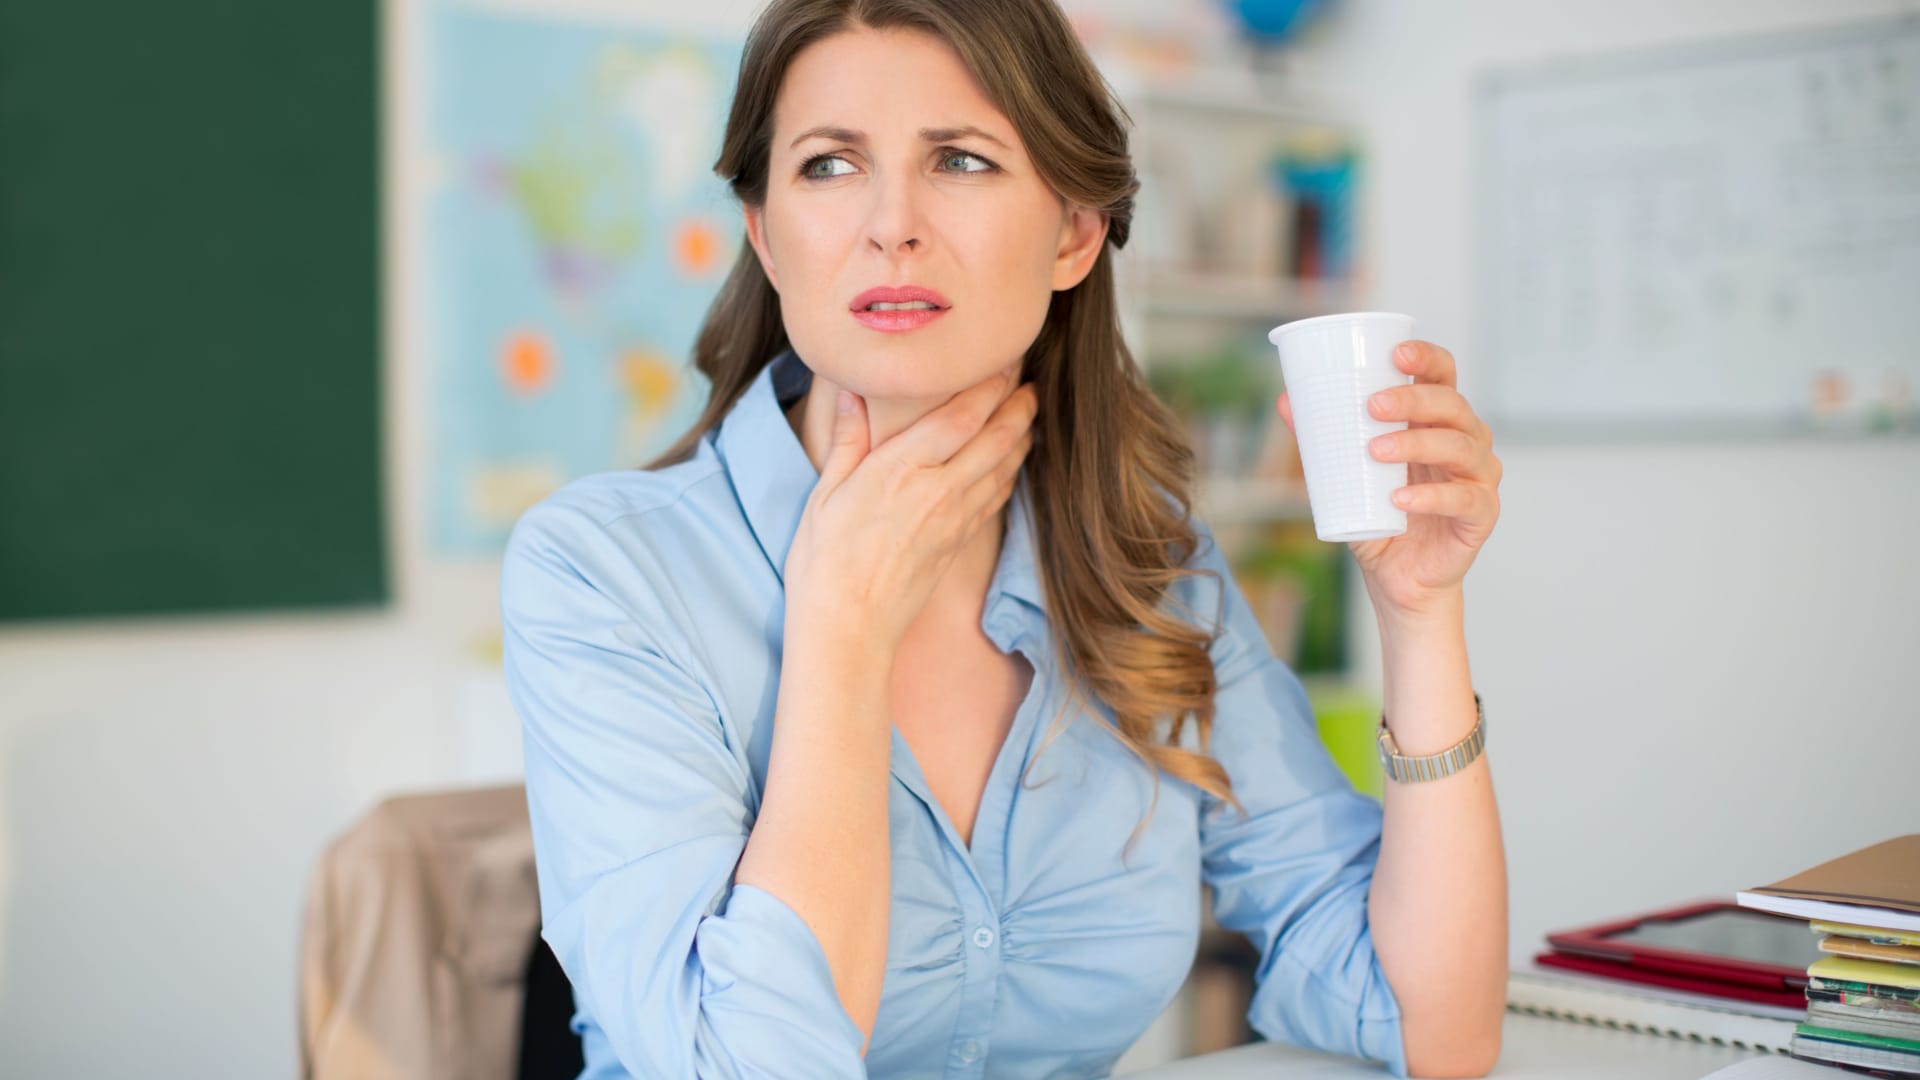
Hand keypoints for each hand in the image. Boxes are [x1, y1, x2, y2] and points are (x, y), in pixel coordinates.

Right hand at [784, 366, 1037, 652]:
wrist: (848, 628)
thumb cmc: (824, 563)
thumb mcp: (824, 494)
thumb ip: (847, 440)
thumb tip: (848, 392)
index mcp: (902, 469)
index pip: (961, 415)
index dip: (990, 384)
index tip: (1004, 358)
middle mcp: (938, 490)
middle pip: (996, 438)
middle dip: (1019, 405)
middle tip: (1031, 380)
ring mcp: (954, 519)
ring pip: (1003, 468)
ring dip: (1022, 437)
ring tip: (1030, 411)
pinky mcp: (959, 543)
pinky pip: (994, 498)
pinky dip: (1009, 473)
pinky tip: (1011, 461)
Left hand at [1277, 340, 1501, 620]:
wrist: (1397, 579)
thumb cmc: (1377, 518)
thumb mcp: (1343, 475)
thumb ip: (1320, 439)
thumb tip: (1286, 401)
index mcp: (1437, 422)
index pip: (1443, 376)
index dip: (1426, 358)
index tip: (1396, 353)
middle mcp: (1466, 442)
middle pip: (1452, 406)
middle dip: (1413, 400)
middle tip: (1372, 406)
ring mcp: (1478, 477)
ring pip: (1460, 447)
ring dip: (1416, 444)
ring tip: (1375, 451)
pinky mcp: (1481, 515)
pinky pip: (1464, 498)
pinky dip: (1431, 496)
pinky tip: (1401, 497)